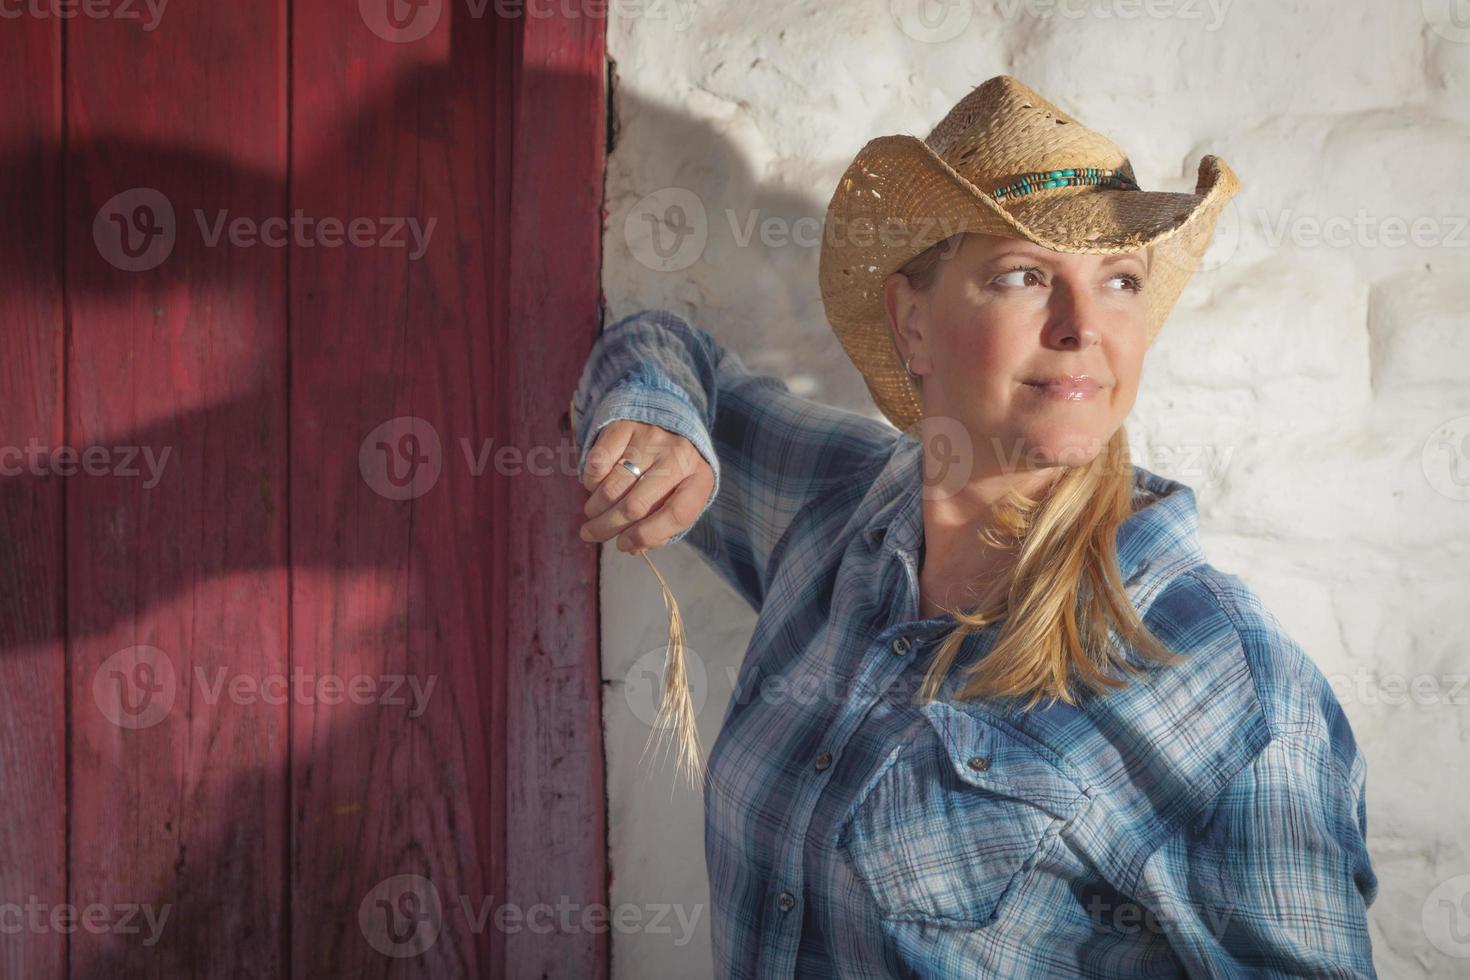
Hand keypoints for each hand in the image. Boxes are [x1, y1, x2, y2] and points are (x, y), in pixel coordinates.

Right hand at [578, 419, 713, 553]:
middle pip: (636, 505)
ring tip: (592, 514)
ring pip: (613, 487)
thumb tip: (631, 547)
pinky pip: (598, 463)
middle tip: (591, 535)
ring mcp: (650, 439)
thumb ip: (662, 525)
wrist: (667, 418)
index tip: (623, 545)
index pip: (677, 515)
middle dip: (607, 527)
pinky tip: (595, 486)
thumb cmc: (672, 471)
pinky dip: (591, 481)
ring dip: (595, 508)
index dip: (647, 536)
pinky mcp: (625, 426)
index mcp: (699, 479)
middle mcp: (678, 456)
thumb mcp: (679, 495)